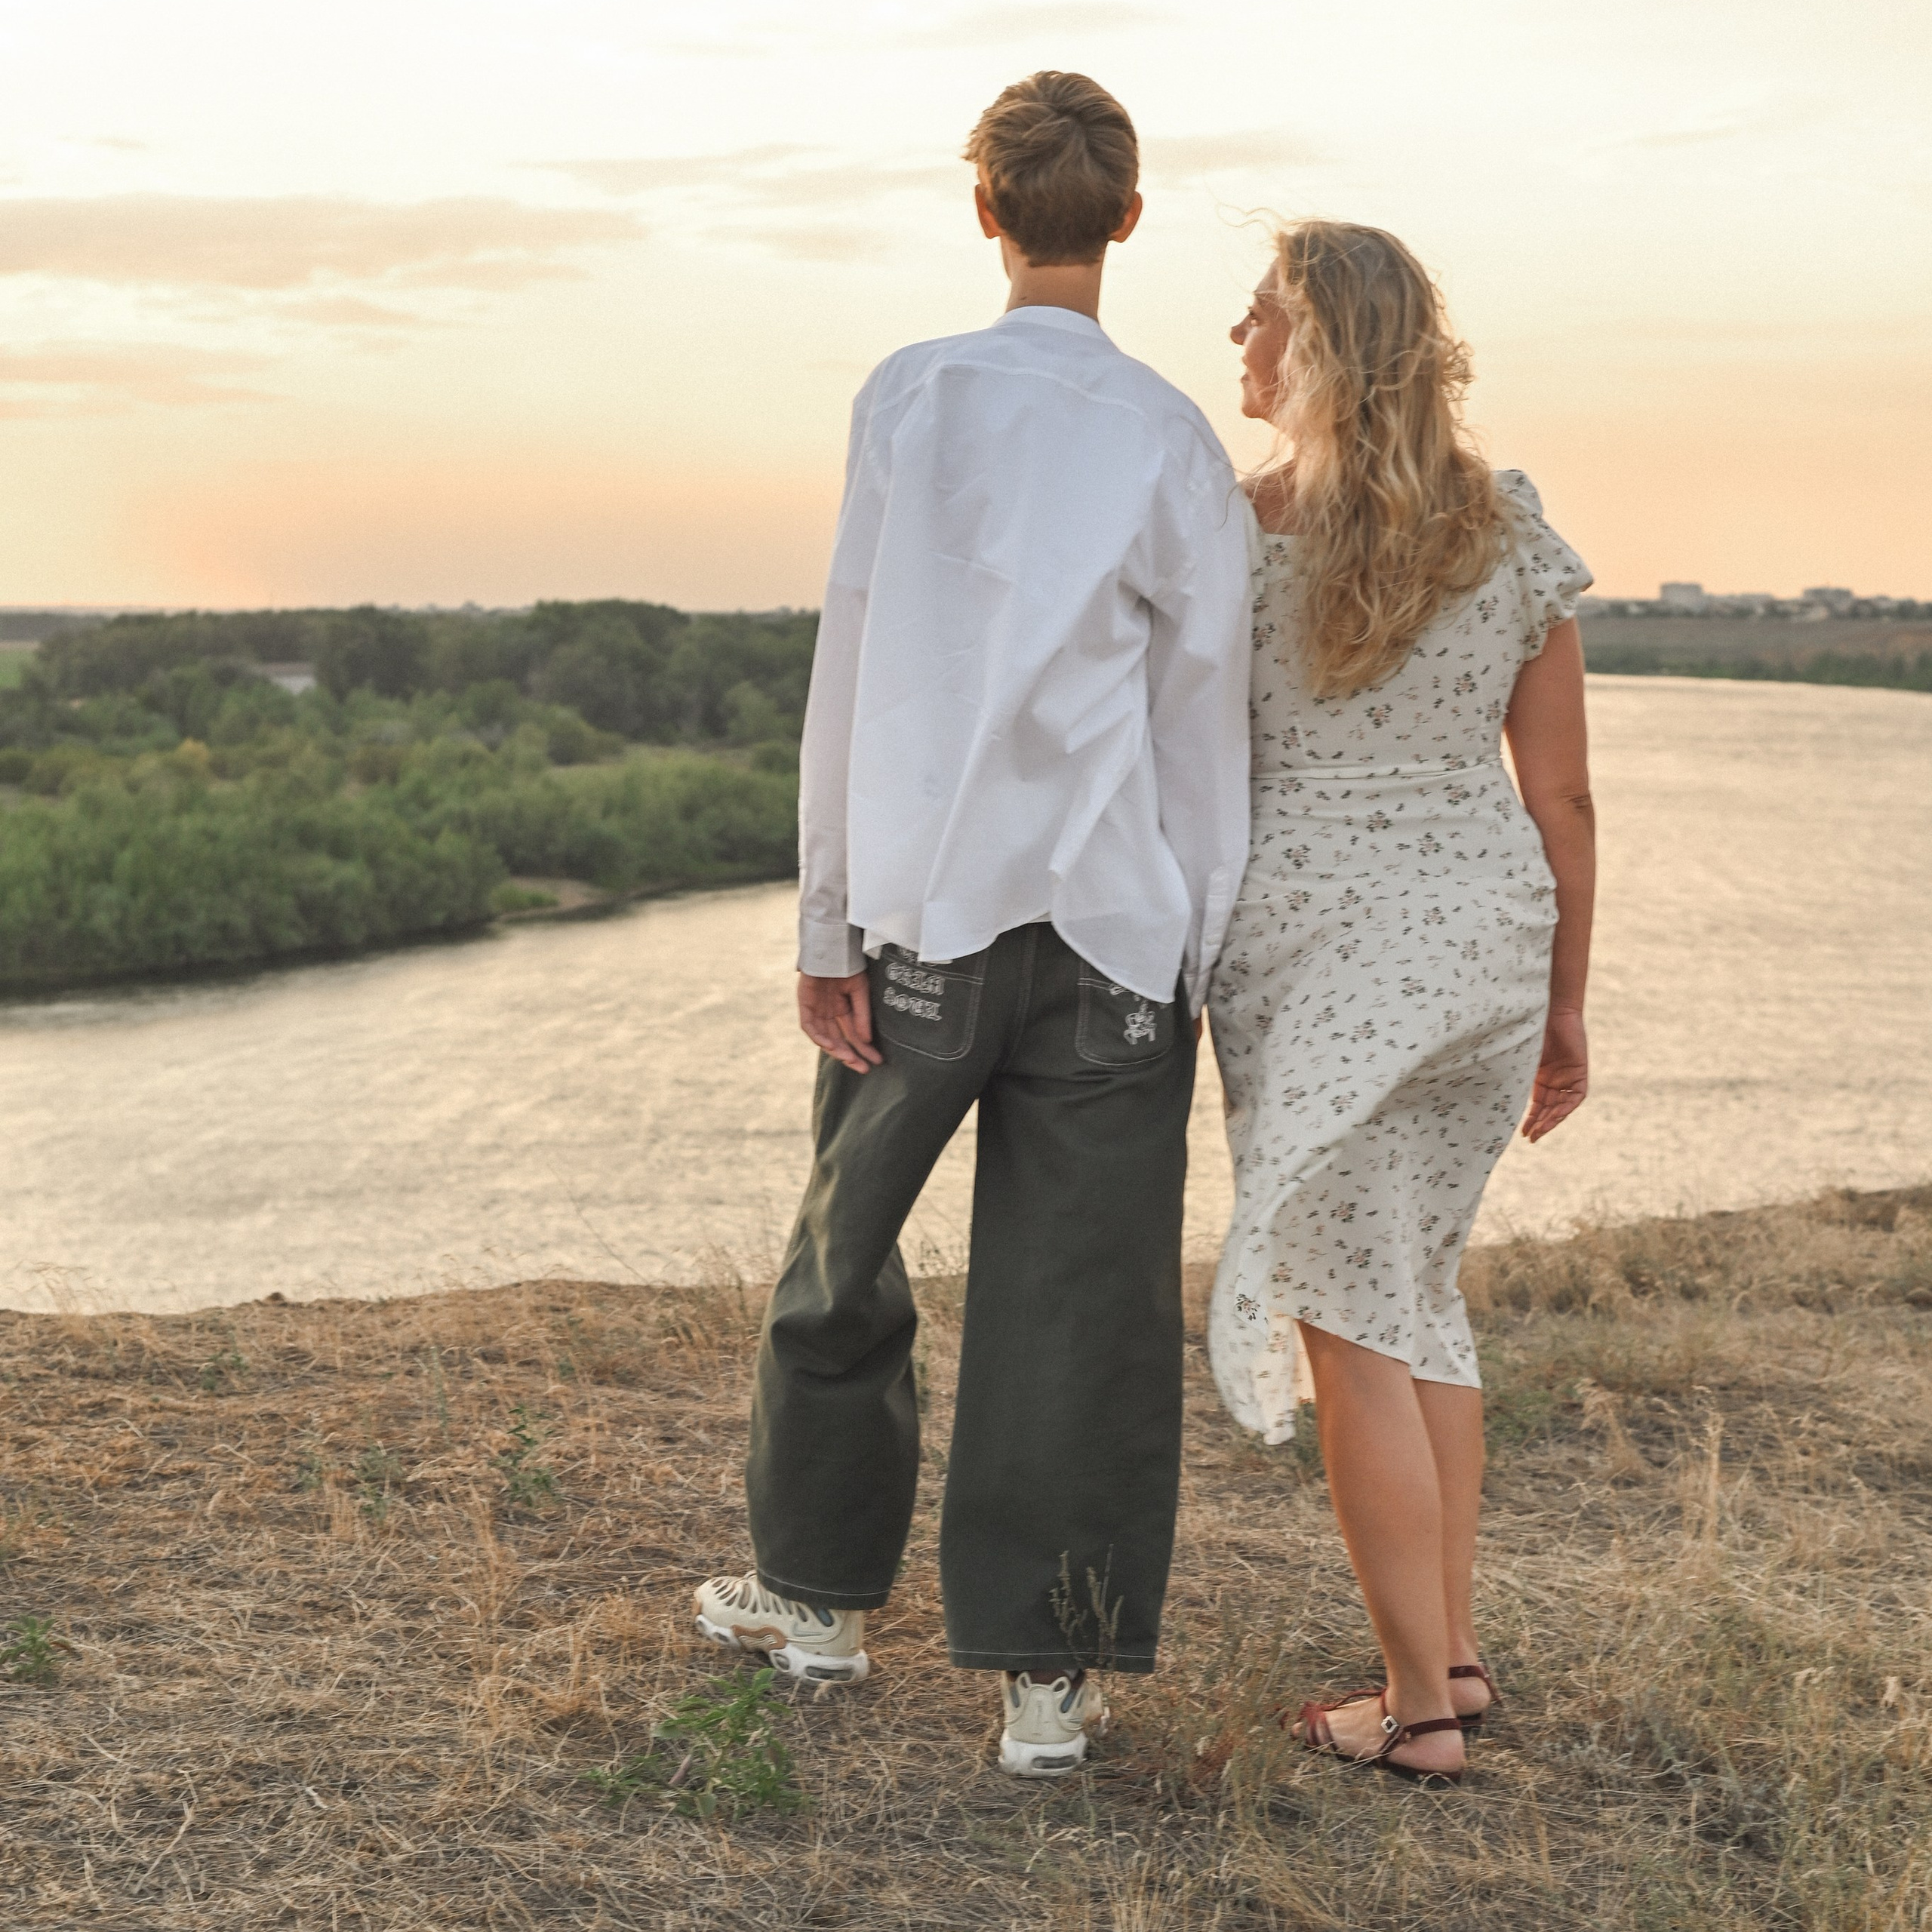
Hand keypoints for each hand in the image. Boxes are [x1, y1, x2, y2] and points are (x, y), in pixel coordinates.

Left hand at [798, 971, 882, 1074]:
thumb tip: (866, 1040)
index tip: (876, 1060)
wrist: (833, 946)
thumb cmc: (848, 964)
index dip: (863, 1048)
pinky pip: (810, 1026)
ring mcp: (816, 1009)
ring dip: (836, 1050)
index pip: (853, 1034)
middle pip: (839, 1040)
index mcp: (843, 1008)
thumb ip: (862, 1014)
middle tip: (864, 1068)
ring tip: (849, 1059)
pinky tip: (831, 1046)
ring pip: (824, 1037)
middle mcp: (829, 1012)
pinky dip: (819, 1037)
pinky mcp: (805, 1004)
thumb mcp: (860, 990)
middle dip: (851, 1055)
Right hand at [1521, 1008, 1586, 1141]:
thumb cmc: (1528, 1030)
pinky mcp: (1579, 1073)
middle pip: (1548, 1109)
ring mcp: (1567, 1077)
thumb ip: (1513, 1075)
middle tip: (1531, 1137)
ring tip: (1540, 1131)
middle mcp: (1553, 1080)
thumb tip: (1487, 1093)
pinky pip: (1575, 1097)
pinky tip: (1555, 1115)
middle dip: (1541, 1124)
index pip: (1536, 1105)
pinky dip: (1566, 1107)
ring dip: (1552, 1119)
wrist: (1549, 1010)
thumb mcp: (1519, 1058)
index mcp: (1538, 1077)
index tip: (1523, 1134)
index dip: (1531, 1120)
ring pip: (1561, 1106)